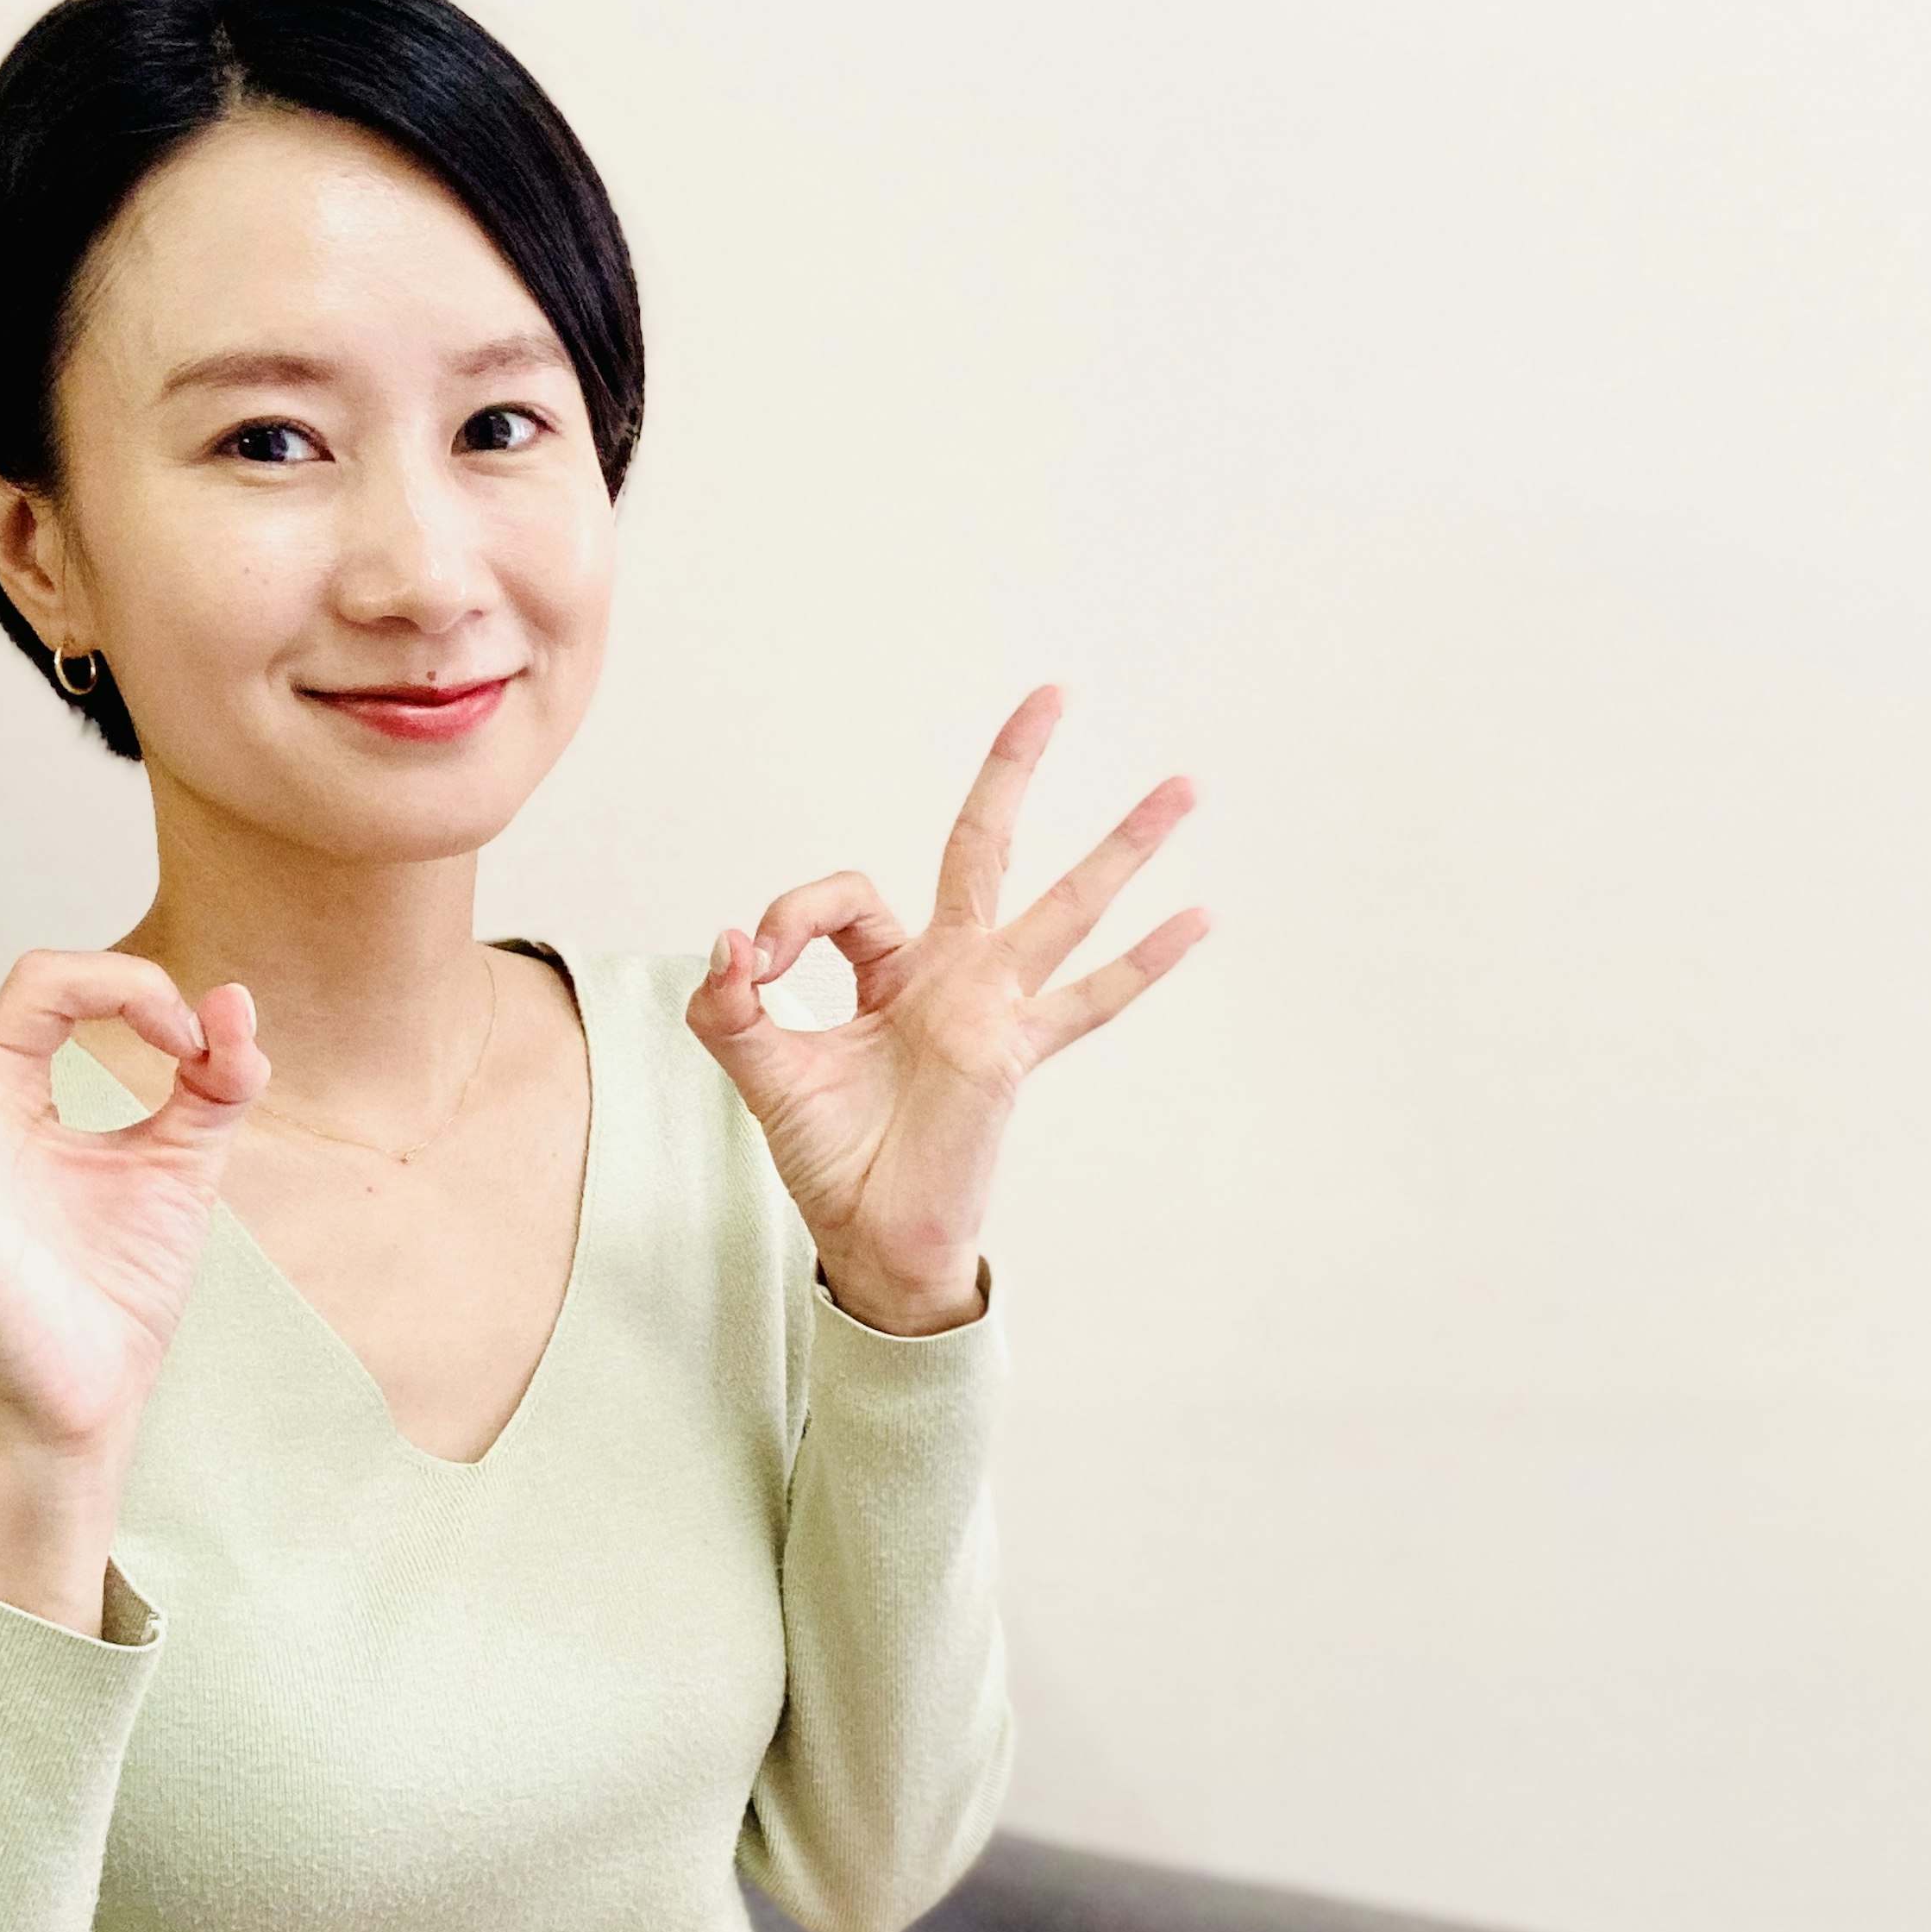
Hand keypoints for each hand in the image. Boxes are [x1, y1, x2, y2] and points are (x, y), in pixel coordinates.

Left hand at [683, 684, 1207, 1333]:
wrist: (871, 1238)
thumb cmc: (831, 1157)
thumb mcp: (761, 1071)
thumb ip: (729, 1006)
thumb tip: (730, 940)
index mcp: (886, 971)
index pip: (850, 897)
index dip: (796, 912)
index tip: (757, 959)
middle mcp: (949, 974)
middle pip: (985, 846)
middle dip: (1015, 771)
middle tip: (1053, 693)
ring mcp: (993, 1008)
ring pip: (1065, 906)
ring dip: (1122, 846)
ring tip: (1182, 786)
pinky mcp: (1016, 1053)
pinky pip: (1092, 1000)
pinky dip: (1146, 963)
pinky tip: (1201, 917)